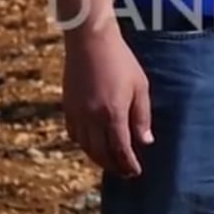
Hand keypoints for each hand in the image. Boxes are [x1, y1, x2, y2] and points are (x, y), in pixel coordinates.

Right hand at [62, 29, 151, 177]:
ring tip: (111, 161)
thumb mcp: (140, 86)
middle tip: (125, 172)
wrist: (90, 42)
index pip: (121, 149)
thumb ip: (141, 116)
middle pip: (101, 153)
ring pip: (86, 147)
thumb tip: (145, 142)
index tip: (135, 172)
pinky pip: (74, 134)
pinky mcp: (68, 107)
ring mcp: (77, 114)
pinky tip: (93, 144)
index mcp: (113, 113)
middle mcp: (92, 118)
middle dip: (114, 166)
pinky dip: (84, 144)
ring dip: (99, 158)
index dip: (128, 164)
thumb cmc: (120, 61)